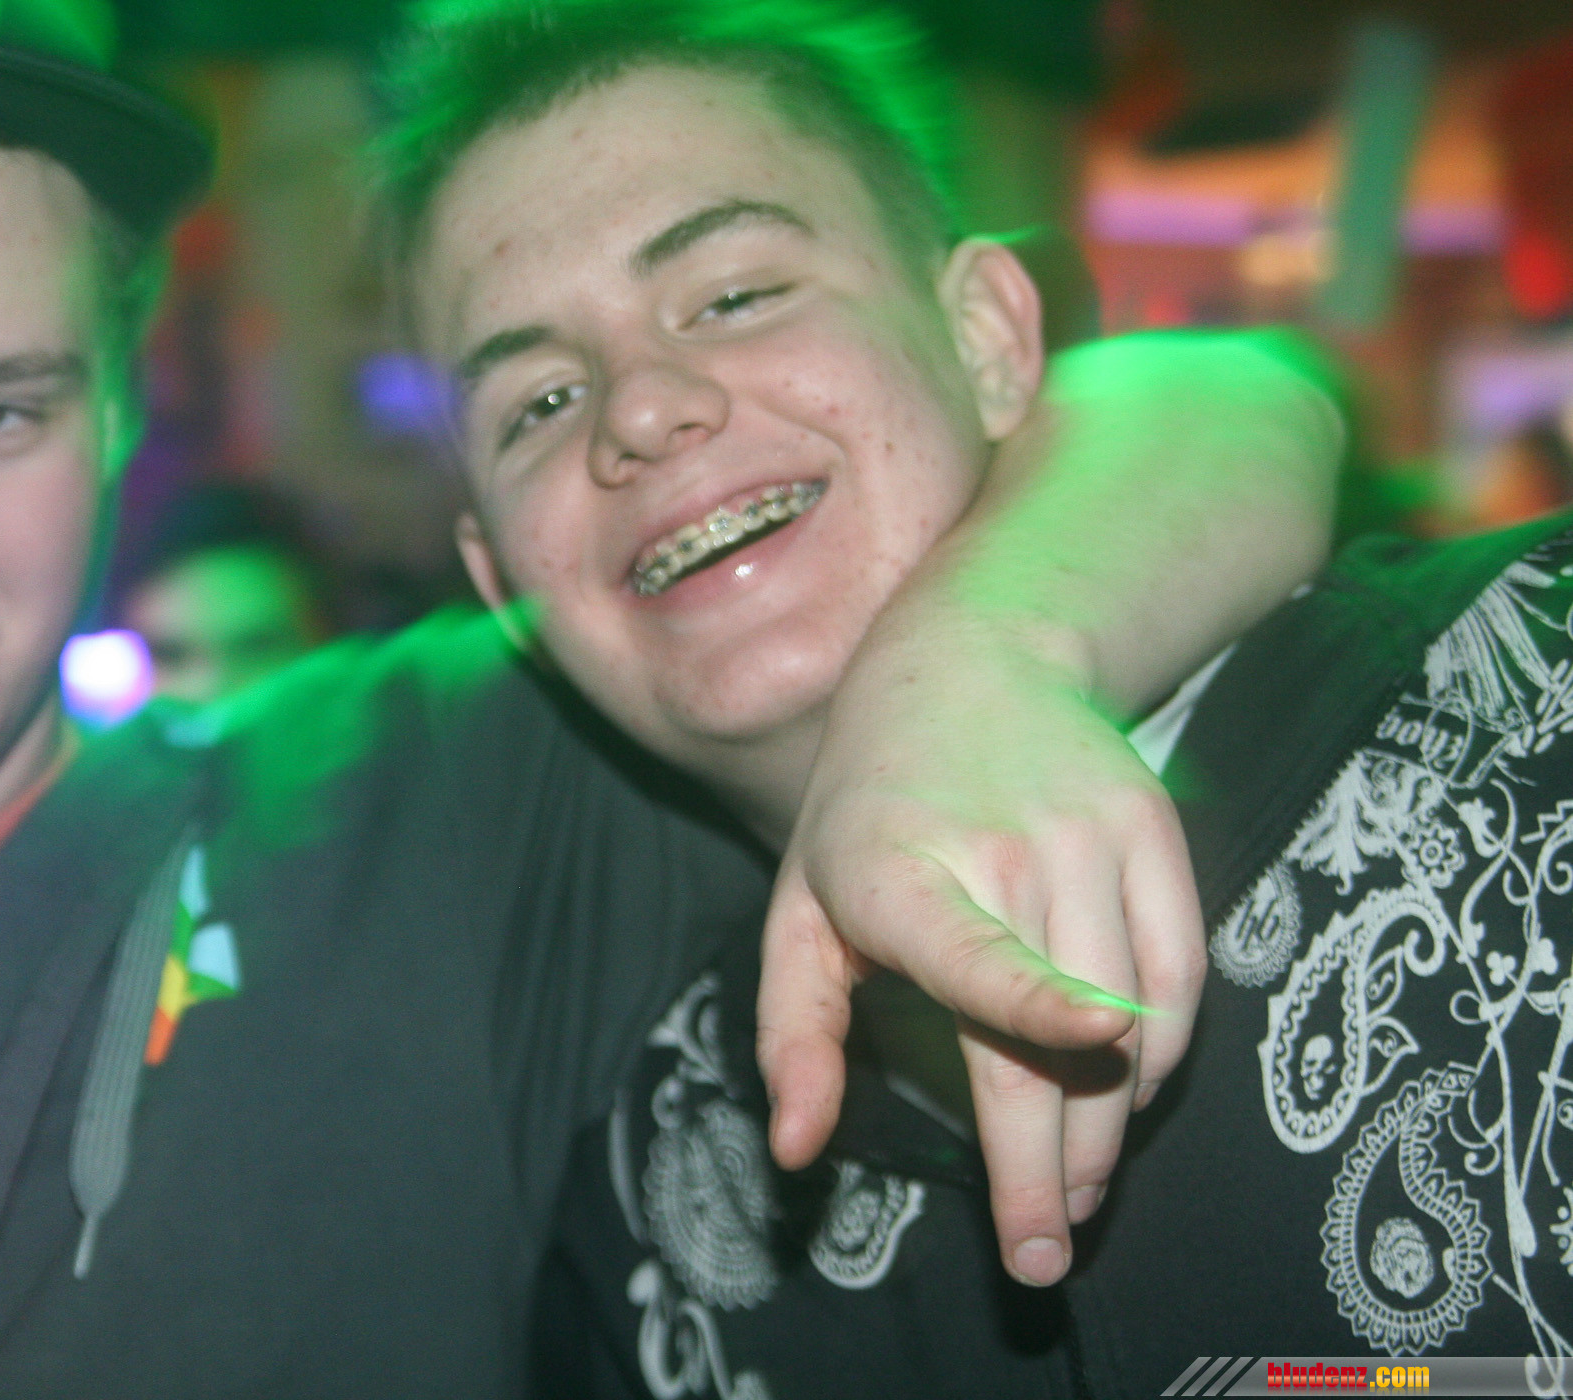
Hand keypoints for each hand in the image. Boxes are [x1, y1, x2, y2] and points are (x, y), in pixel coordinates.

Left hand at [755, 603, 1203, 1287]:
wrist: (968, 660)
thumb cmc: (865, 811)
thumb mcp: (800, 909)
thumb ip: (794, 1034)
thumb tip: (793, 1150)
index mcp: (898, 875)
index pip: (975, 953)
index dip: (1036, 1004)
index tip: (1086, 1057)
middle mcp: (1003, 852)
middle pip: (1057, 1041)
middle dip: (1053, 1171)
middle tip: (1039, 1256)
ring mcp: (1090, 837)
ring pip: (1132, 1025)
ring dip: (1109, 1131)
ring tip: (1074, 1192)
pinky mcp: (1155, 831)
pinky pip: (1185, 977)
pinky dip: (1163, 1056)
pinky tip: (1126, 1097)